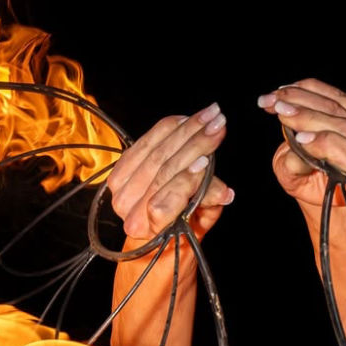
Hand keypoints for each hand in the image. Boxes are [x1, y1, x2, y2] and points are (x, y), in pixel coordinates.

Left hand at [106, 103, 233, 241]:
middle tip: (218, 125)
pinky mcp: (121, 167)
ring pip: (156, 150)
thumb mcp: (200, 219)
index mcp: (146, 228)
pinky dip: (169, 128)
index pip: (164, 202)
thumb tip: (224, 192)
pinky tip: (188, 119)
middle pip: (162, 168)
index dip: (186, 180)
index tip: (206, 160)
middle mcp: (127, 209)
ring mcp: (120, 187)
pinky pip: (146, 140)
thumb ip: (208, 203)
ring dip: (187, 129)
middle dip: (195, 144)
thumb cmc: (181, 226)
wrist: (156, 226)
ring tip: (211, 116)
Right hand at [257, 78, 345, 204]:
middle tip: (278, 109)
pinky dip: (309, 88)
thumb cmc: (306, 184)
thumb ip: (296, 167)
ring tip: (275, 98)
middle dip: (306, 115)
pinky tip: (288, 90)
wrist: (316, 177)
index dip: (325, 144)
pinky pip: (334, 92)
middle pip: (344, 125)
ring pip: (338, 104)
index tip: (298, 138)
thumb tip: (298, 142)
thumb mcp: (293, 182)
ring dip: (302, 97)